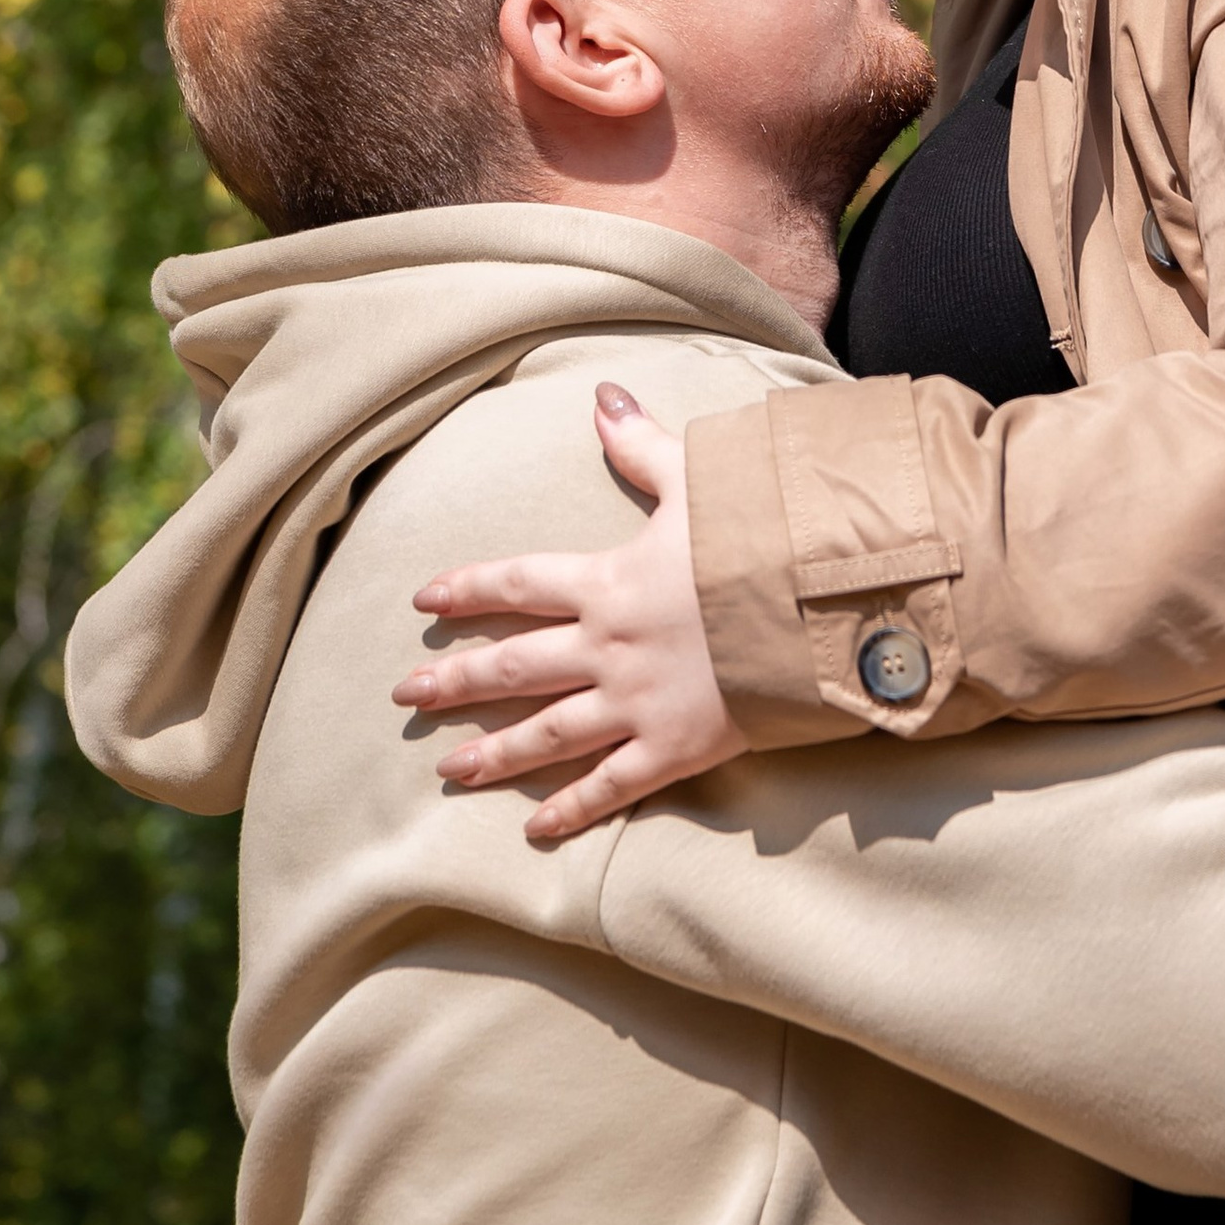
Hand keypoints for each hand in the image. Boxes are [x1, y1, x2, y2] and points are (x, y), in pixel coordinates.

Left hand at [393, 387, 749, 843]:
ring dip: (494, 752)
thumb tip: (602, 397)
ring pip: (547, 733)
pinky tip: (534, 827)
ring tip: (448, 769)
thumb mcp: (699, 478)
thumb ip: (643, 445)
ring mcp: (636, 702)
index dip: (468, 588)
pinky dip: (571, 809)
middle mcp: (608, 646)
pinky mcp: (673, 747)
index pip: (518, 582)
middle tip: (406, 695)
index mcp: (608, 580)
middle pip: (515, 665)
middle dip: (456, 680)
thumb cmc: (760, 537)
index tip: (422, 598)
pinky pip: (610, 785)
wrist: (818, 606)